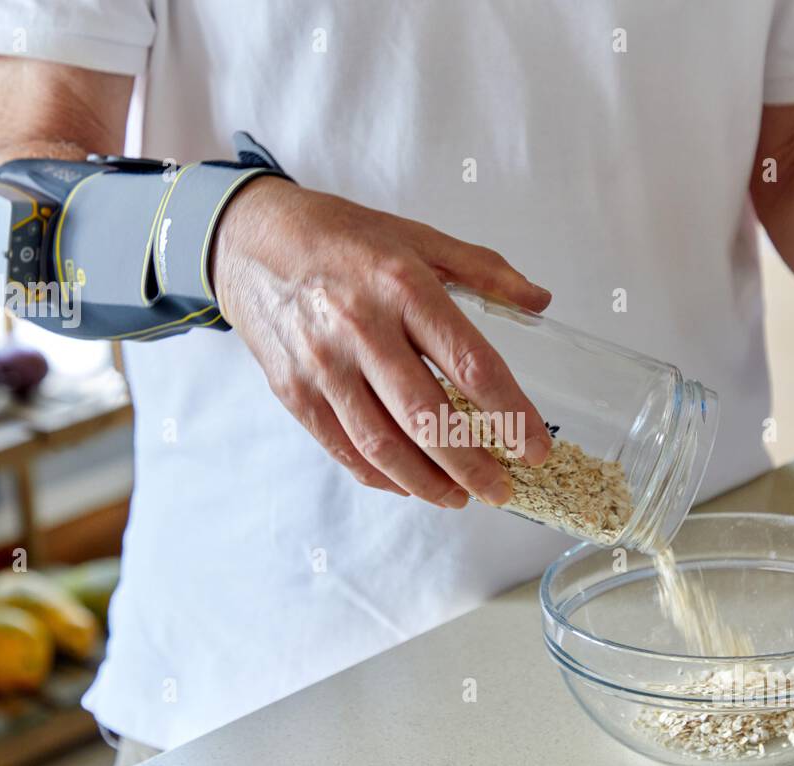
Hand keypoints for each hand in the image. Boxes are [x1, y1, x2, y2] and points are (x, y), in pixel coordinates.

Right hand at [212, 178, 552, 506]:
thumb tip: (540, 301)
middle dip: (472, 465)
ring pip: (383, 445)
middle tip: (501, 490)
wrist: (253, 241)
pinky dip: (382, 477)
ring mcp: (324, 366)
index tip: (536, 447)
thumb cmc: (345, 240)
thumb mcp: (420, 239)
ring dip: (429, 483)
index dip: (511, 414)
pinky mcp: (295, 392)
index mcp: (404, 287)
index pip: (470, 364)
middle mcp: (362, 329)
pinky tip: (412, 485)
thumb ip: (485, 271)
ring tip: (461, 498)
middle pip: (427, 418)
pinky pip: (345, 449)